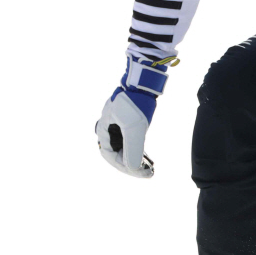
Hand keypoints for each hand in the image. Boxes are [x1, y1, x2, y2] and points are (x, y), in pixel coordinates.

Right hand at [96, 55, 169, 177]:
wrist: (144, 81)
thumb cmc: (136, 102)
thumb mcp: (136, 127)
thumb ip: (133, 149)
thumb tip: (133, 169)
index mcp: (104, 130)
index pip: (111, 156)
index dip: (125, 167)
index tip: (141, 173)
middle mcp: (108, 129)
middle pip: (117, 155)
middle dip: (132, 166)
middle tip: (148, 173)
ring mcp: (117, 126)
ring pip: (124, 149)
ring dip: (136, 160)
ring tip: (151, 169)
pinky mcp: (127, 123)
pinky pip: (130, 142)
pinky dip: (138, 151)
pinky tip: (148, 159)